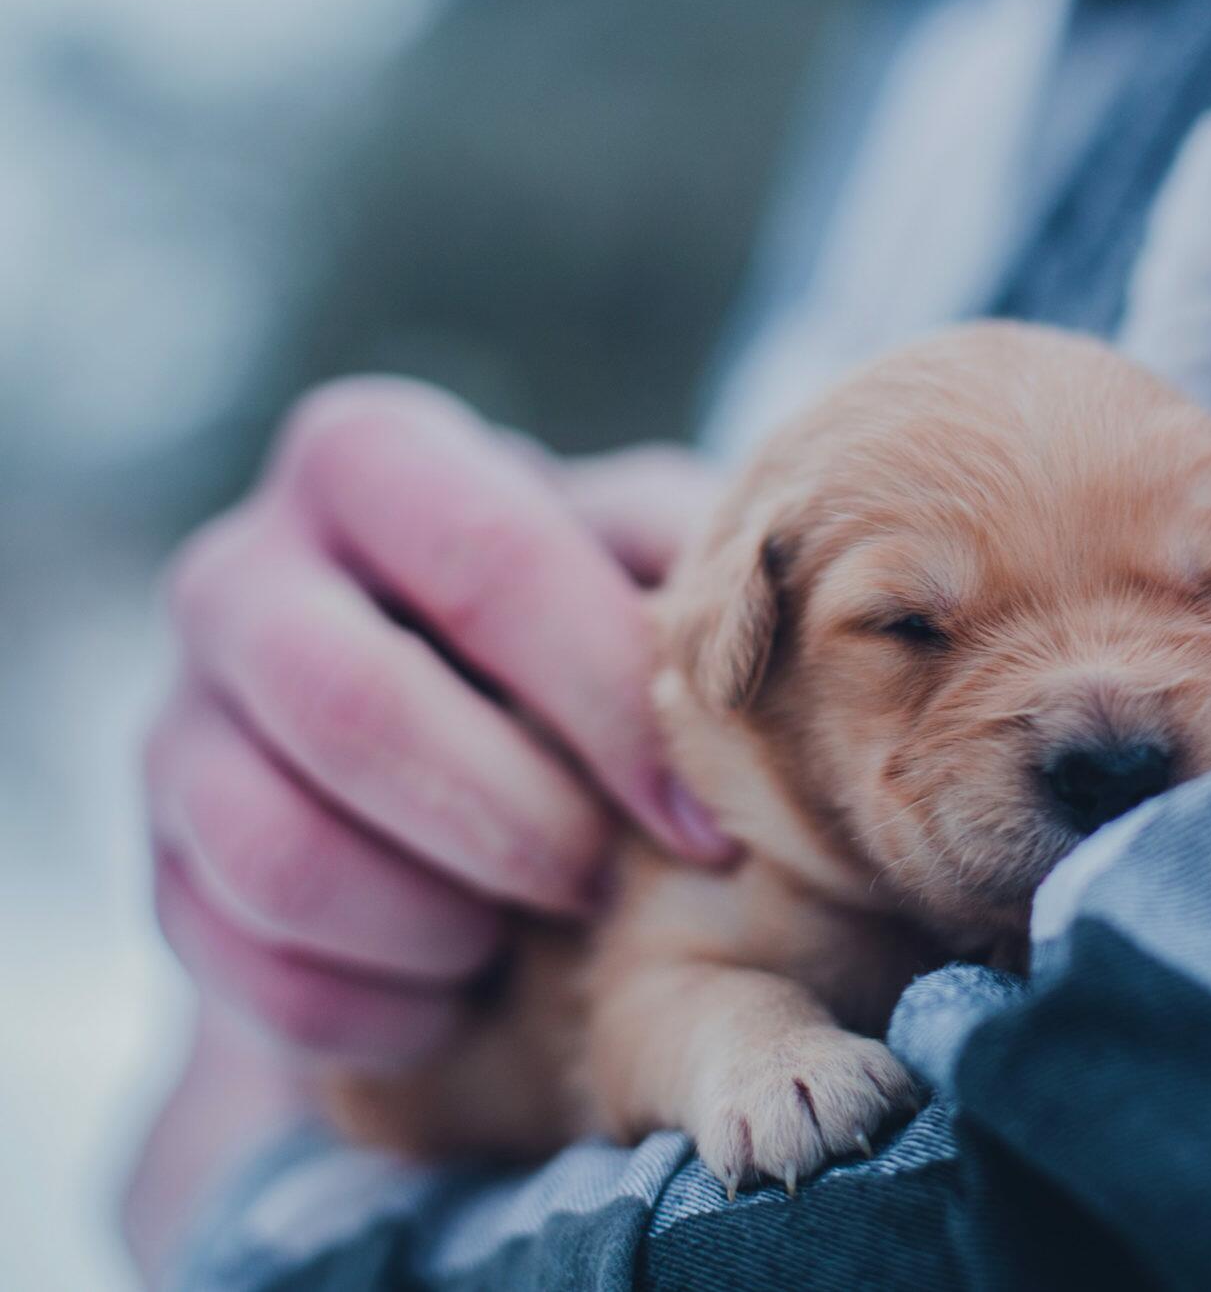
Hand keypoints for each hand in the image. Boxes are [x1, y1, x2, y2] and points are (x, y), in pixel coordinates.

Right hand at [145, 377, 735, 1063]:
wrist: (455, 732)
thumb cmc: (586, 628)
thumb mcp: (645, 559)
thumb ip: (694, 562)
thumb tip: (790, 616)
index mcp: (370, 460)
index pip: (488, 559)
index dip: (608, 704)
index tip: (706, 824)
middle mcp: (240, 571)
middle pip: (348, 704)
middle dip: (510, 822)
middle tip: (602, 884)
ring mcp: (178, 721)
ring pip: (273, 849)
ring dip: (435, 921)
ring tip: (527, 930)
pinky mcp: (162, 865)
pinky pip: (242, 967)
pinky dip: (375, 1007)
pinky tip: (460, 992)